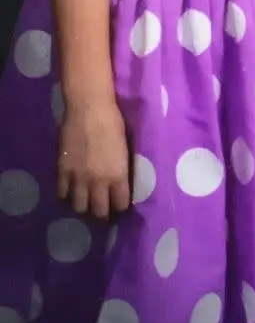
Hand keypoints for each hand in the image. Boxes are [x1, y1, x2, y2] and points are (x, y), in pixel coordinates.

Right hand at [58, 98, 130, 219]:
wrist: (89, 108)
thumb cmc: (113, 122)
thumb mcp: (124, 149)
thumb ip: (120, 169)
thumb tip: (119, 182)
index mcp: (118, 175)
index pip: (120, 204)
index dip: (121, 208)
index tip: (120, 208)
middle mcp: (98, 182)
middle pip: (99, 212)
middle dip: (102, 215)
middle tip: (103, 211)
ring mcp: (78, 178)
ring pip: (79, 207)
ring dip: (83, 207)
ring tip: (85, 202)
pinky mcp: (62, 171)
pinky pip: (61, 194)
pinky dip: (65, 197)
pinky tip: (69, 193)